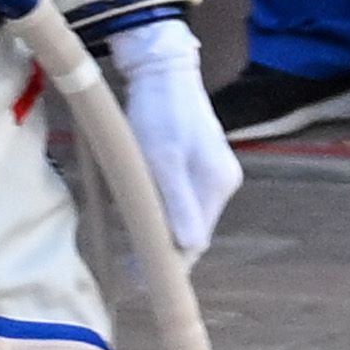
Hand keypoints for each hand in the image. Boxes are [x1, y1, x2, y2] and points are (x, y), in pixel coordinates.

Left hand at [109, 24, 239, 260]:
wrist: (162, 69)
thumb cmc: (158, 112)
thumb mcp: (162, 159)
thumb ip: (177, 203)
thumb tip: (190, 248)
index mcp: (217, 183)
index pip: (197, 240)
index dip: (170, 264)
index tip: (141, 280)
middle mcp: (222, 182)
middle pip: (193, 230)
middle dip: (163, 250)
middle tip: (127, 269)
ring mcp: (212, 173)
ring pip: (185, 216)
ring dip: (161, 231)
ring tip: (130, 246)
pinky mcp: (199, 164)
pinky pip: (181, 200)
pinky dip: (162, 212)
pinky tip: (142, 214)